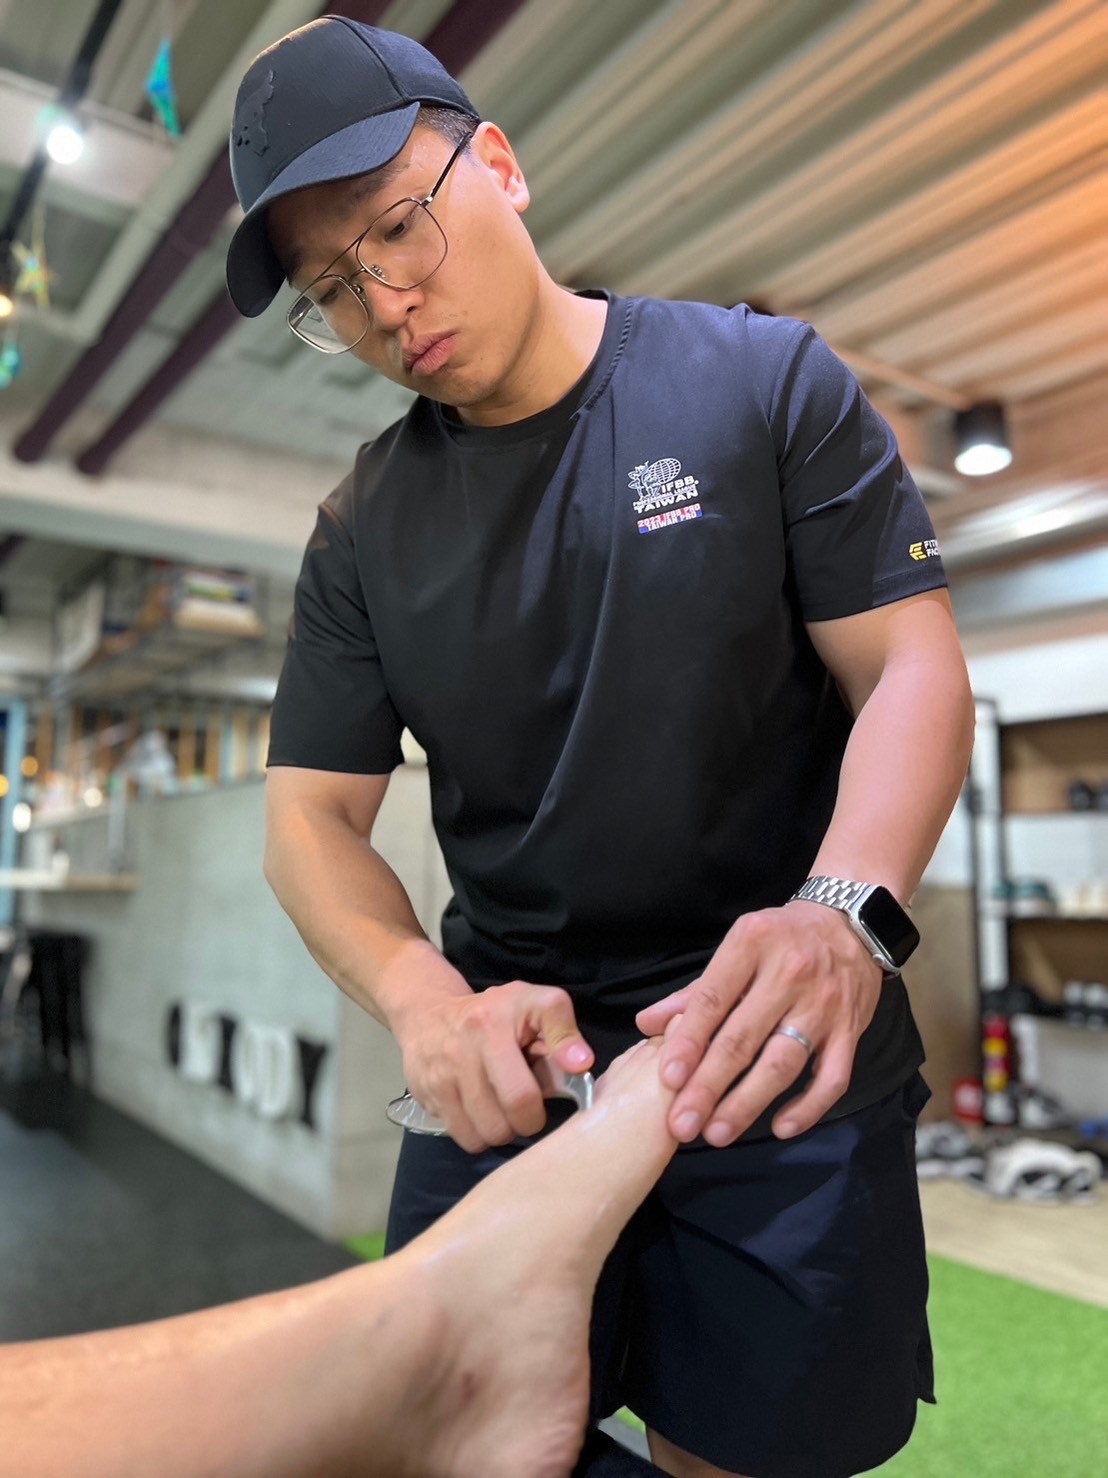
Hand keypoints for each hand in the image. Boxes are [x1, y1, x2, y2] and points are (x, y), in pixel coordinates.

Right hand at [396, 981, 593, 1152]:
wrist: (428, 1013)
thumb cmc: (494, 1011)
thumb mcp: (534, 1003)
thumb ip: (562, 1030)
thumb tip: (582, 1065)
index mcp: (492, 1028)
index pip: (521, 1095)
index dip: (537, 1112)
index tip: (540, 1102)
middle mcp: (460, 1054)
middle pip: (500, 1125)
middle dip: (520, 1126)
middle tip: (522, 1111)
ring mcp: (438, 1078)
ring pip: (479, 1137)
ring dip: (498, 1132)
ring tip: (502, 1111)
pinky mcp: (423, 1096)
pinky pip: (460, 1136)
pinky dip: (475, 1134)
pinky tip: (480, 1113)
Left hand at [634, 902, 883, 1144]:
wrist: (853, 923)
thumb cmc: (784, 937)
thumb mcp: (739, 947)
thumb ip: (695, 992)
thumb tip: (647, 1024)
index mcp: (752, 945)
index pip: (713, 1000)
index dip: (688, 1042)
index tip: (668, 1079)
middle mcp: (790, 974)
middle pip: (743, 1039)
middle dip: (709, 1086)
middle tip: (682, 1124)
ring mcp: (823, 1005)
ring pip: (782, 1062)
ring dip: (748, 1102)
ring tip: (717, 1133)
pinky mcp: (851, 1031)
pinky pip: (832, 1077)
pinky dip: (808, 1107)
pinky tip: (781, 1128)